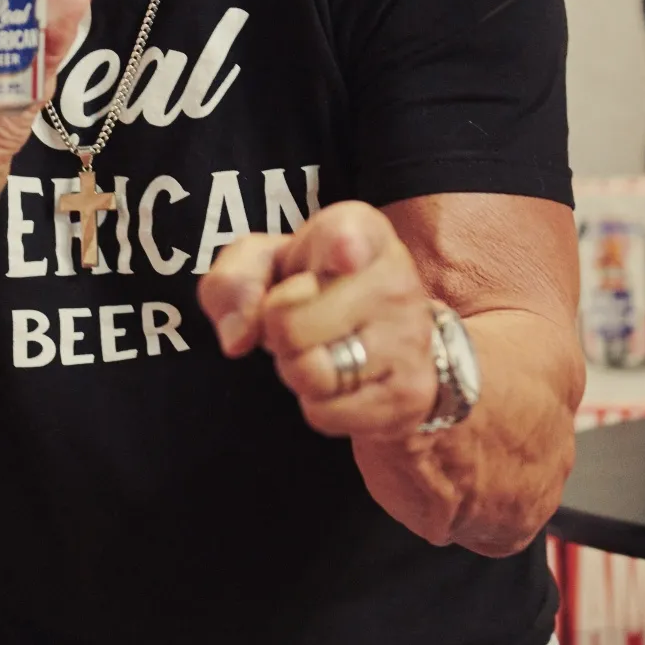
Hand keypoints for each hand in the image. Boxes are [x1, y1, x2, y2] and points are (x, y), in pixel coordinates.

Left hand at [197, 202, 439, 440]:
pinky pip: (326, 413)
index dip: (342, 245)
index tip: (344, 255)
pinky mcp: (410, 393)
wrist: (385, 336)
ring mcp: (409, 339)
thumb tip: (237, 337)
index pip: (348, 236)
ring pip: (312, 373)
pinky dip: (317, 404)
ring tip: (319, 349)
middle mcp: (394, 280)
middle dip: (276, 332)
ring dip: (295, 369)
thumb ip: (234, 280)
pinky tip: (340, 380)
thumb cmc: (314, 287)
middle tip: (300, 321)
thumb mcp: (264, 263)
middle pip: (290, 324)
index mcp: (359, 231)